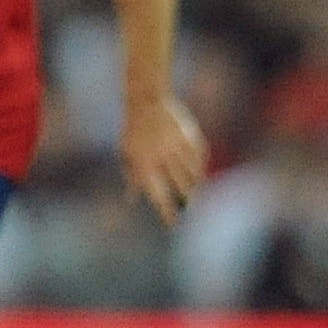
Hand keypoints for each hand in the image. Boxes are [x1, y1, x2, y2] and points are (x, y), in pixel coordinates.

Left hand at [121, 95, 208, 225]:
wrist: (147, 102)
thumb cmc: (133, 132)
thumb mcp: (127, 154)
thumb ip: (132, 177)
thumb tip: (132, 199)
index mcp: (145, 165)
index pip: (158, 196)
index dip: (165, 213)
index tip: (171, 225)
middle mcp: (163, 159)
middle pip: (181, 188)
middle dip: (186, 201)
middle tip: (187, 207)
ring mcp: (178, 148)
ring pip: (193, 174)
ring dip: (195, 185)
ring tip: (193, 192)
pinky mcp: (190, 137)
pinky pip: (200, 158)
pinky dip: (200, 167)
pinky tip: (199, 173)